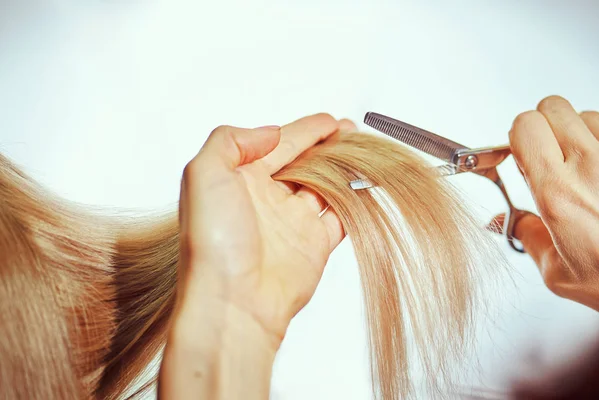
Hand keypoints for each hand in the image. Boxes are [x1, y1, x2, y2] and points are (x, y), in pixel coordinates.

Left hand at [158, 113, 355, 399]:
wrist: (233, 302)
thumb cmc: (213, 243)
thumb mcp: (202, 175)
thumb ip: (231, 141)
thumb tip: (270, 133)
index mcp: (240, 179)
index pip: (279, 144)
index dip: (305, 130)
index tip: (329, 121)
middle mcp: (267, 197)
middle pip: (305, 161)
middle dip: (328, 145)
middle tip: (351, 132)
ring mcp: (292, 221)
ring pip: (326, 184)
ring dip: (344, 167)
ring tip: (363, 152)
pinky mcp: (314, 244)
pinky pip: (341, 215)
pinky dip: (356, 200)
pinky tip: (367, 185)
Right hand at [497, 96, 598, 309]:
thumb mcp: (560, 271)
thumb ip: (528, 237)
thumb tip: (504, 223)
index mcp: (558, 193)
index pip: (525, 126)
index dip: (518, 136)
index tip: (522, 153)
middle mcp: (590, 166)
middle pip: (552, 108)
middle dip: (545, 127)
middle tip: (551, 154)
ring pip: (586, 114)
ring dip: (579, 133)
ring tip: (586, 165)